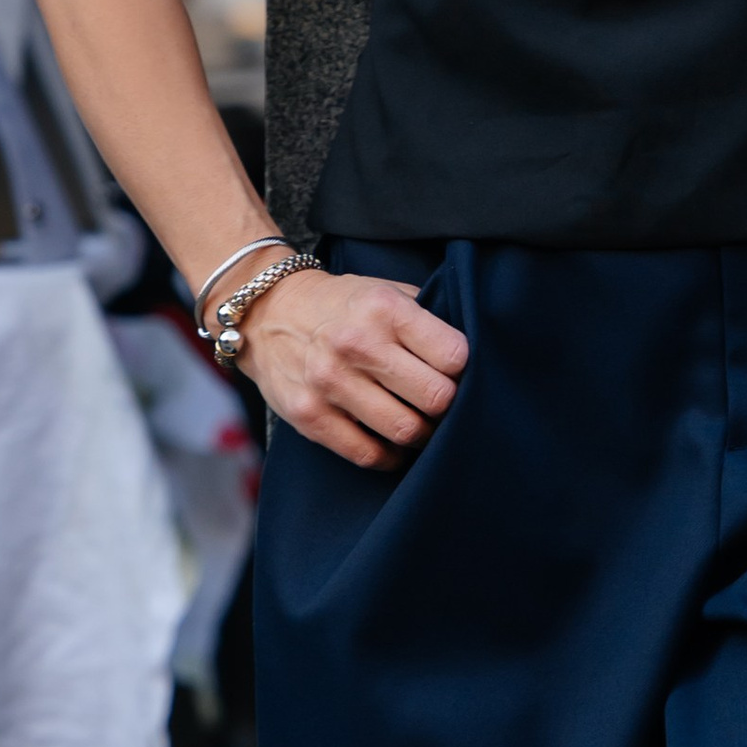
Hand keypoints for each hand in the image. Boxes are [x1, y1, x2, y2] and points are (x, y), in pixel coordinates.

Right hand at [237, 268, 467, 467]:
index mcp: (385, 309)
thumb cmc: (343, 306)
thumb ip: (428, 318)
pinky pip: (368, 454)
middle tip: (440, 403)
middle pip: (436, 398)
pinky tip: (391, 441)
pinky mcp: (310, 415)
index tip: (455, 372)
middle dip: (447, 406)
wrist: (269, 313)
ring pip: (406, 431)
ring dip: (421, 434)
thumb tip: (477, 353)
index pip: (455, 356)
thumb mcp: (386, 291)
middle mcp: (357, 345)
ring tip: (419, 423)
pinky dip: (389, 455)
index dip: (463, 370)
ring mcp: (330, 383)